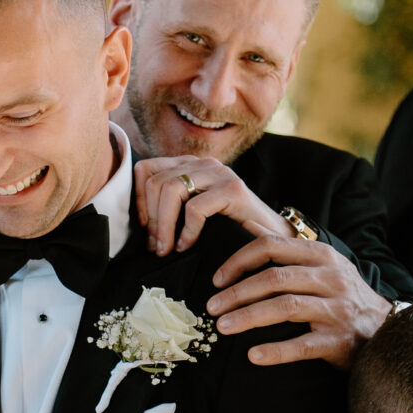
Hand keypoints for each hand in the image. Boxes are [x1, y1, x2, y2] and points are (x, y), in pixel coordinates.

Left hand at [135, 154, 287, 258]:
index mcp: (190, 165)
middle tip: (156, 247)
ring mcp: (220, 173)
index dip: (138, 200)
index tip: (144, 228)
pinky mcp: (234, 190)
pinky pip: (196, 207)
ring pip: (172, 190)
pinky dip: (187, 230)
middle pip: (157, 182)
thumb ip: (171, 207)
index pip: (146, 169)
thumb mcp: (194, 212)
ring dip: (164, 225)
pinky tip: (188, 245)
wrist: (273, 236)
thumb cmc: (230, 229)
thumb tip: (138, 224)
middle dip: (152, 218)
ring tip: (167, 248)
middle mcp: (204, 164)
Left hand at [207, 235, 392, 367]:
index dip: (239, 261)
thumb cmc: (343, 295)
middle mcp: (331, 278)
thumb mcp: (321, 264)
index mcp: (322, 256)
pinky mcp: (339, 340)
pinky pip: (302, 345)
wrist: (385, 328)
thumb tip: (248, 223)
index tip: (217, 279)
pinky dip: (275, 351)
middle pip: (275, 278)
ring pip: (285, 308)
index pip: (273, 246)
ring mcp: (336, 309)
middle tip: (212, 308)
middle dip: (238, 292)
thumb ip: (286, 246)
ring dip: (248, 317)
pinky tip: (253, 356)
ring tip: (223, 328)